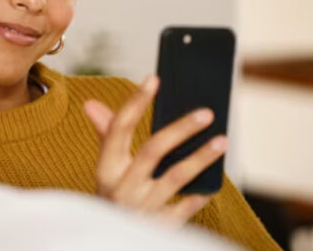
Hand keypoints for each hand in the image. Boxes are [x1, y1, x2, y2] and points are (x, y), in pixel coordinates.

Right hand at [82, 74, 227, 225]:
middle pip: (152, 150)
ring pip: (174, 177)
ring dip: (200, 157)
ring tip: (221, 140)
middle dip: (180, 128)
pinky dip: (200, 193)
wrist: (105, 243)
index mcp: (105, 168)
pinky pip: (186, 206)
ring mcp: (141, 208)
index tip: (154, 78)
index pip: (119, 128)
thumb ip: (106, 136)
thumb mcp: (106, 169)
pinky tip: (215, 180)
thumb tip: (91, 104)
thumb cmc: (114, 196)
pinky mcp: (160, 227)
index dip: (136, 102)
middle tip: (206, 112)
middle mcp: (121, 187)